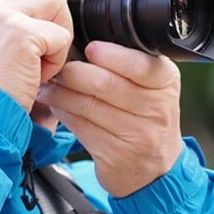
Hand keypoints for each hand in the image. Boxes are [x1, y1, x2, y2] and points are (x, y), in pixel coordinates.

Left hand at [36, 42, 182, 197]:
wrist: (156, 171)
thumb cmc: (148, 121)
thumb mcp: (153, 89)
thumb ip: (131, 66)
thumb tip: (86, 42)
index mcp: (166, 83)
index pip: (137, 63)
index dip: (109, 55)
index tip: (88, 48)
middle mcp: (155, 109)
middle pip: (106, 83)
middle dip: (74, 73)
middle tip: (56, 66)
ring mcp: (136, 135)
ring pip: (88, 106)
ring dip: (61, 92)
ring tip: (47, 85)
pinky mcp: (114, 154)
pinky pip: (80, 126)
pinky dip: (63, 113)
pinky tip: (55, 105)